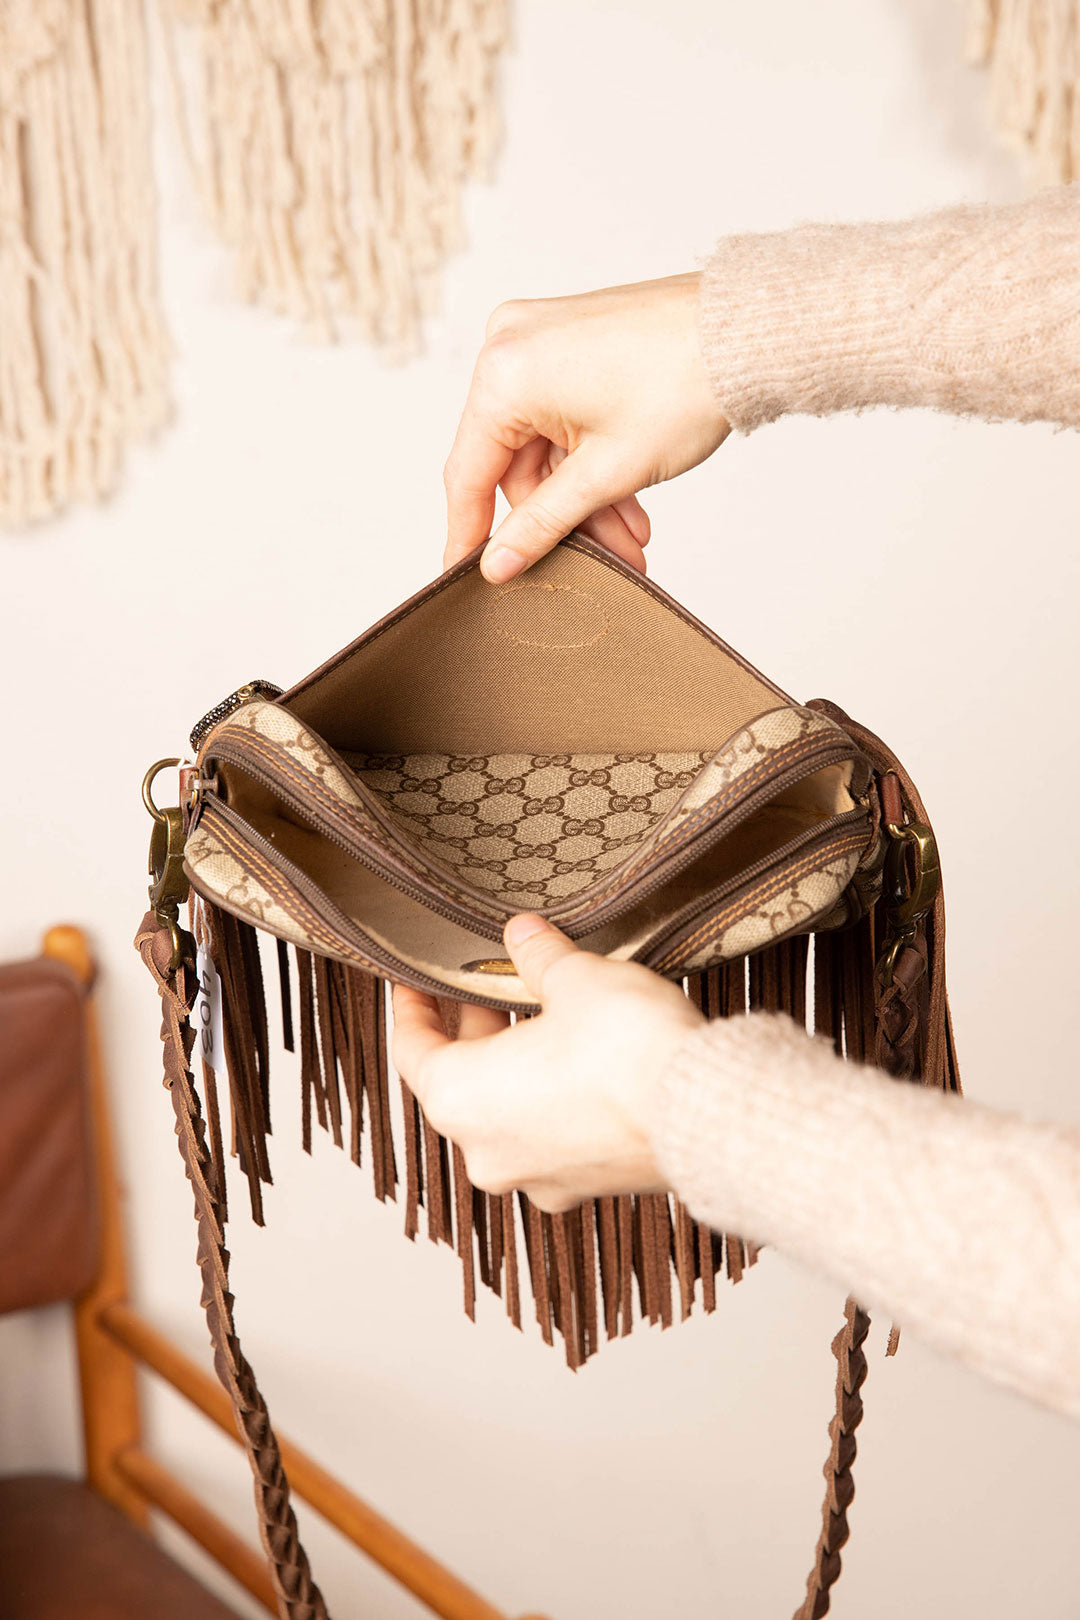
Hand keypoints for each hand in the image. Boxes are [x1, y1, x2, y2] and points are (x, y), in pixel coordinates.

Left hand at [391, 914, 703, 1212]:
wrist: (706, 1114)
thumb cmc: (628, 1051)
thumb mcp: (575, 979)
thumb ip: (539, 955)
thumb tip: (523, 933)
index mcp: (460, 1101)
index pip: (411, 1051)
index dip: (412, 1009)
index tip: (415, 983)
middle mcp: (488, 1152)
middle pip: (458, 1084)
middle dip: (473, 1031)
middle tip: (487, 985)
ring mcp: (538, 1178)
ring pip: (505, 1114)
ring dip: (514, 1067)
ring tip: (542, 1017)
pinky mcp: (585, 1185)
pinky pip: (550, 1137)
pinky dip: (551, 1101)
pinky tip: (580, 1063)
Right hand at [443, 274, 730, 582]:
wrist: (745, 331)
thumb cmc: (684, 384)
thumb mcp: (606, 474)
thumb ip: (542, 524)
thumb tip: (498, 563)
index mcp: (504, 374)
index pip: (468, 474)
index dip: (469, 534)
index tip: (466, 576)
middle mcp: (509, 346)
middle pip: (515, 464)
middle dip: (563, 519)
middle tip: (604, 563)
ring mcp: (540, 338)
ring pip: (545, 446)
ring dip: (586, 498)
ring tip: (631, 540)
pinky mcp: (570, 340)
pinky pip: (563, 416)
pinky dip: (593, 460)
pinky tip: (630, 502)